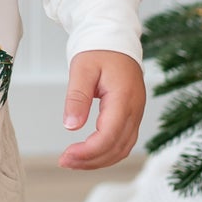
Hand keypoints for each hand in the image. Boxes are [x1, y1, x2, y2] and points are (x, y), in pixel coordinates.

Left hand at [59, 50, 146, 169]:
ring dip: (99, 160)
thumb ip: (77, 98)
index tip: (66, 156)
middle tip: (65, 162)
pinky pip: (124, 142)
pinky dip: (107, 153)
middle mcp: (135, 109)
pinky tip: (88, 154)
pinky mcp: (133, 115)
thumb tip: (71, 126)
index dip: (88, 151)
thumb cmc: (99, 51)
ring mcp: (137, 114)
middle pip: (117, 148)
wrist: (115, 40)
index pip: (109, 135)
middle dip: (90, 160)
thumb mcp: (82, 69)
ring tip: (73, 161)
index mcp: (123, 98)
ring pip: (122, 149)